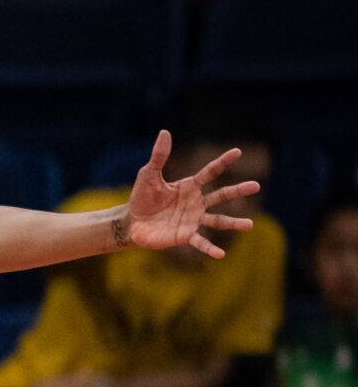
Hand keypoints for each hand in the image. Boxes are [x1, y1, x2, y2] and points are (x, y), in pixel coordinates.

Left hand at [119, 130, 258, 256]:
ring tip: (250, 225)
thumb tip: (165, 132)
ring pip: (218, 221)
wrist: (131, 222)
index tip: (237, 152)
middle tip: (256, 186)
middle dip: (238, 191)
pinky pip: (200, 242)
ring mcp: (193, 220)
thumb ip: (159, 156)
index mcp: (189, 186)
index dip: (223, 162)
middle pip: (221, 195)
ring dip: (234, 223)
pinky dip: (210, 248)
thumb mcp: (148, 175)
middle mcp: (196, 203)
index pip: (210, 172)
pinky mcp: (184, 236)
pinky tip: (221, 254)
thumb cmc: (141, 198)